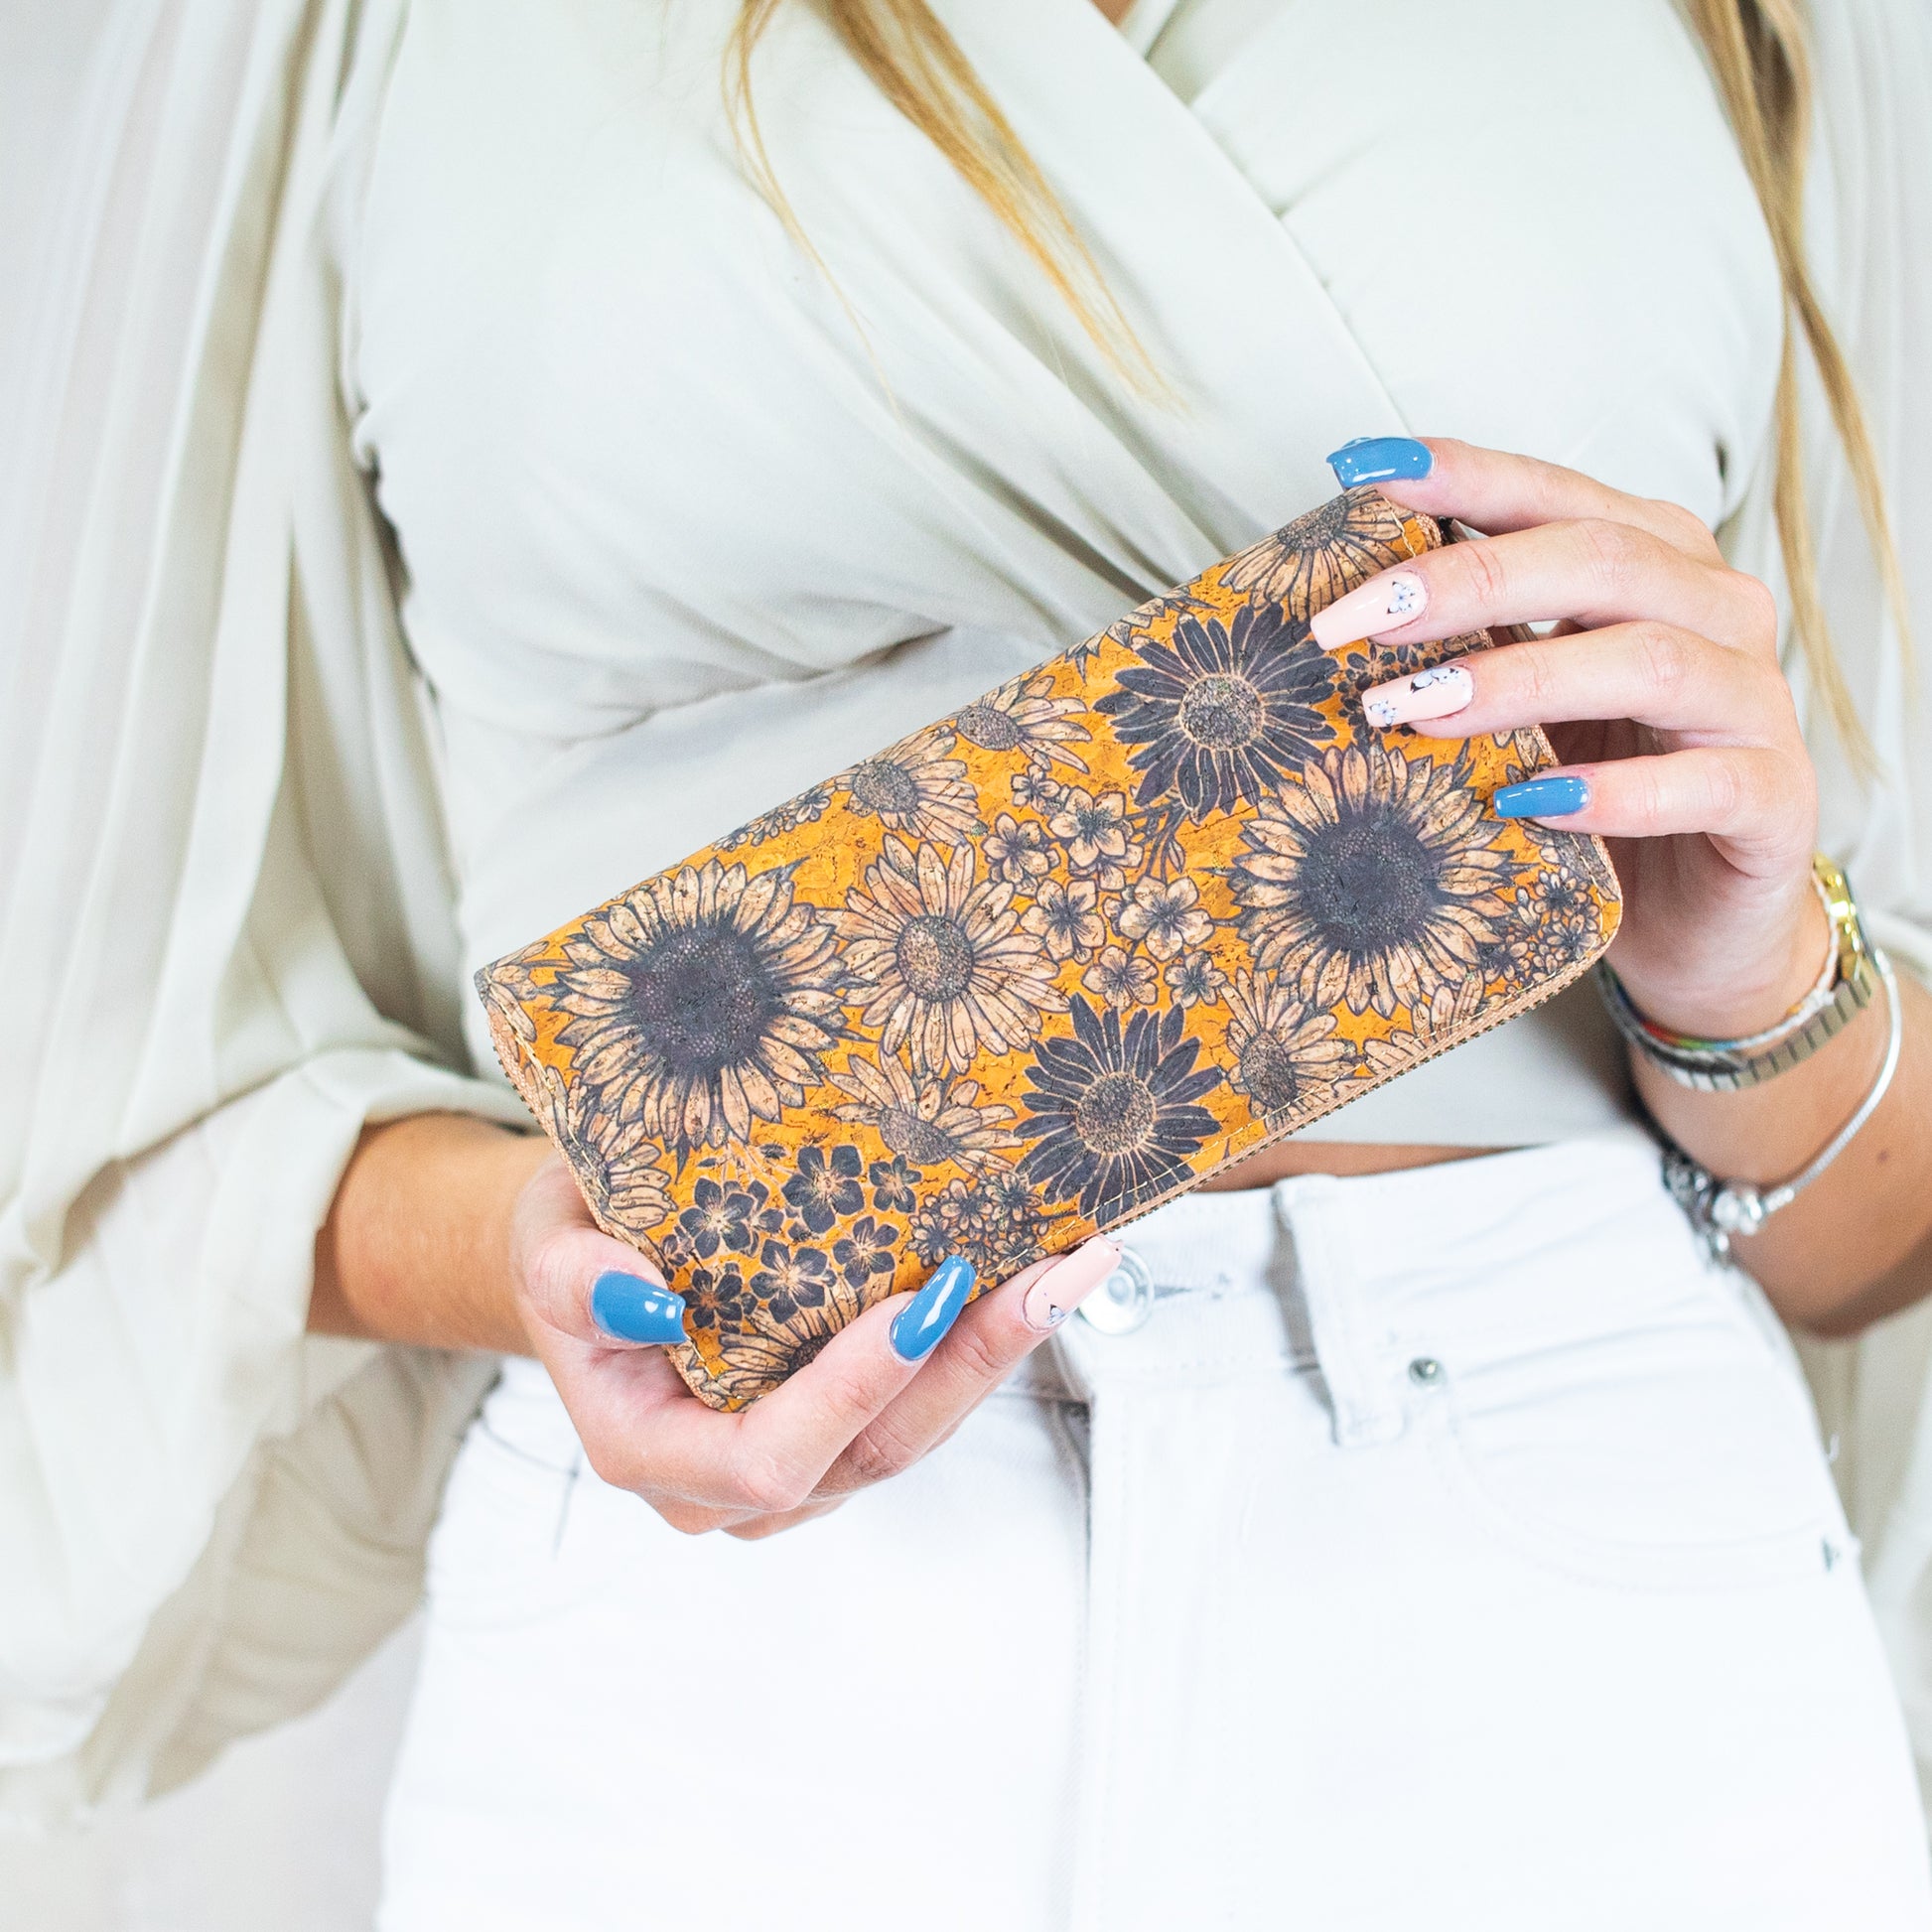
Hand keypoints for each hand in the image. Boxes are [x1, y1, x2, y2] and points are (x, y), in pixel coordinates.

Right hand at [508, 1157, 1115, 1537]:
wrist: (596, 1255)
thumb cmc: (573, 1242)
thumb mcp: (543, 1238)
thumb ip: (572, 1276)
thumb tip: (640, 1299)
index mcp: (650, 1451)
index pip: (765, 1456)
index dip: (851, 1392)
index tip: (920, 1301)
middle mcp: (728, 1485)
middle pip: (872, 1452)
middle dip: (966, 1364)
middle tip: (1044, 1278)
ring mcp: (797, 1466)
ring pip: (916, 1432)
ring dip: (997, 1353)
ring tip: (1071, 1268)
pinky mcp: (844, 1429)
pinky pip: (922, 1402)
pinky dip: (980, 1342)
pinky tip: (1038, 1275)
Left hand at [1313, 436, 1823, 1038]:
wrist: (1698, 914)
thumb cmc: (1595, 786)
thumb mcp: (1520, 704)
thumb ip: (1467, 641)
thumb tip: (1341, 608)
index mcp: (1652, 560)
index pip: (1554, 493)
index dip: (1462, 475)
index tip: (1362, 474)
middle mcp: (1715, 609)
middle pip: (1599, 560)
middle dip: (1463, 581)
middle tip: (1352, 625)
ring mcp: (1754, 701)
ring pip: (1650, 661)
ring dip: (1520, 681)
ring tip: (1414, 713)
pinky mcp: (1773, 799)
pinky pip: (1702, 784)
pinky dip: (1613, 792)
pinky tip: (1530, 803)